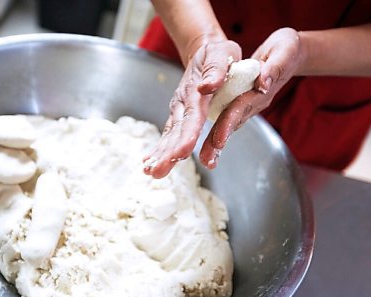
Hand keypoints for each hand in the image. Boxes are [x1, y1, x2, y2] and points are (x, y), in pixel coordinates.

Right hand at [143, 40, 241, 177]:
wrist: (203, 49)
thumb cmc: (217, 53)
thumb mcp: (221, 53)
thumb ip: (216, 70)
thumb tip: (208, 86)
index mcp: (196, 91)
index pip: (192, 116)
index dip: (187, 135)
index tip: (181, 152)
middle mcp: (183, 102)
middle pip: (176, 131)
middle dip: (167, 153)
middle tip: (157, 171)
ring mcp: (178, 108)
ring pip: (169, 134)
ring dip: (160, 154)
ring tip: (150, 172)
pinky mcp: (177, 114)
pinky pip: (168, 133)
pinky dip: (159, 149)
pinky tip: (150, 163)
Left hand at [199, 28, 304, 166]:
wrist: (288, 54)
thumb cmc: (287, 50)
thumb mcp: (285, 50)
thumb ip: (275, 66)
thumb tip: (263, 81)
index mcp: (262, 91)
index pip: (242, 107)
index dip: (229, 121)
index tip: (219, 138)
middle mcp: (254, 102)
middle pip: (233, 123)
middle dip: (218, 141)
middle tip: (206, 159)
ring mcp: (247, 106)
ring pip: (228, 126)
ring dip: (215, 144)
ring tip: (205, 160)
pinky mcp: (240, 105)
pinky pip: (225, 121)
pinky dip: (215, 135)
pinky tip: (205, 148)